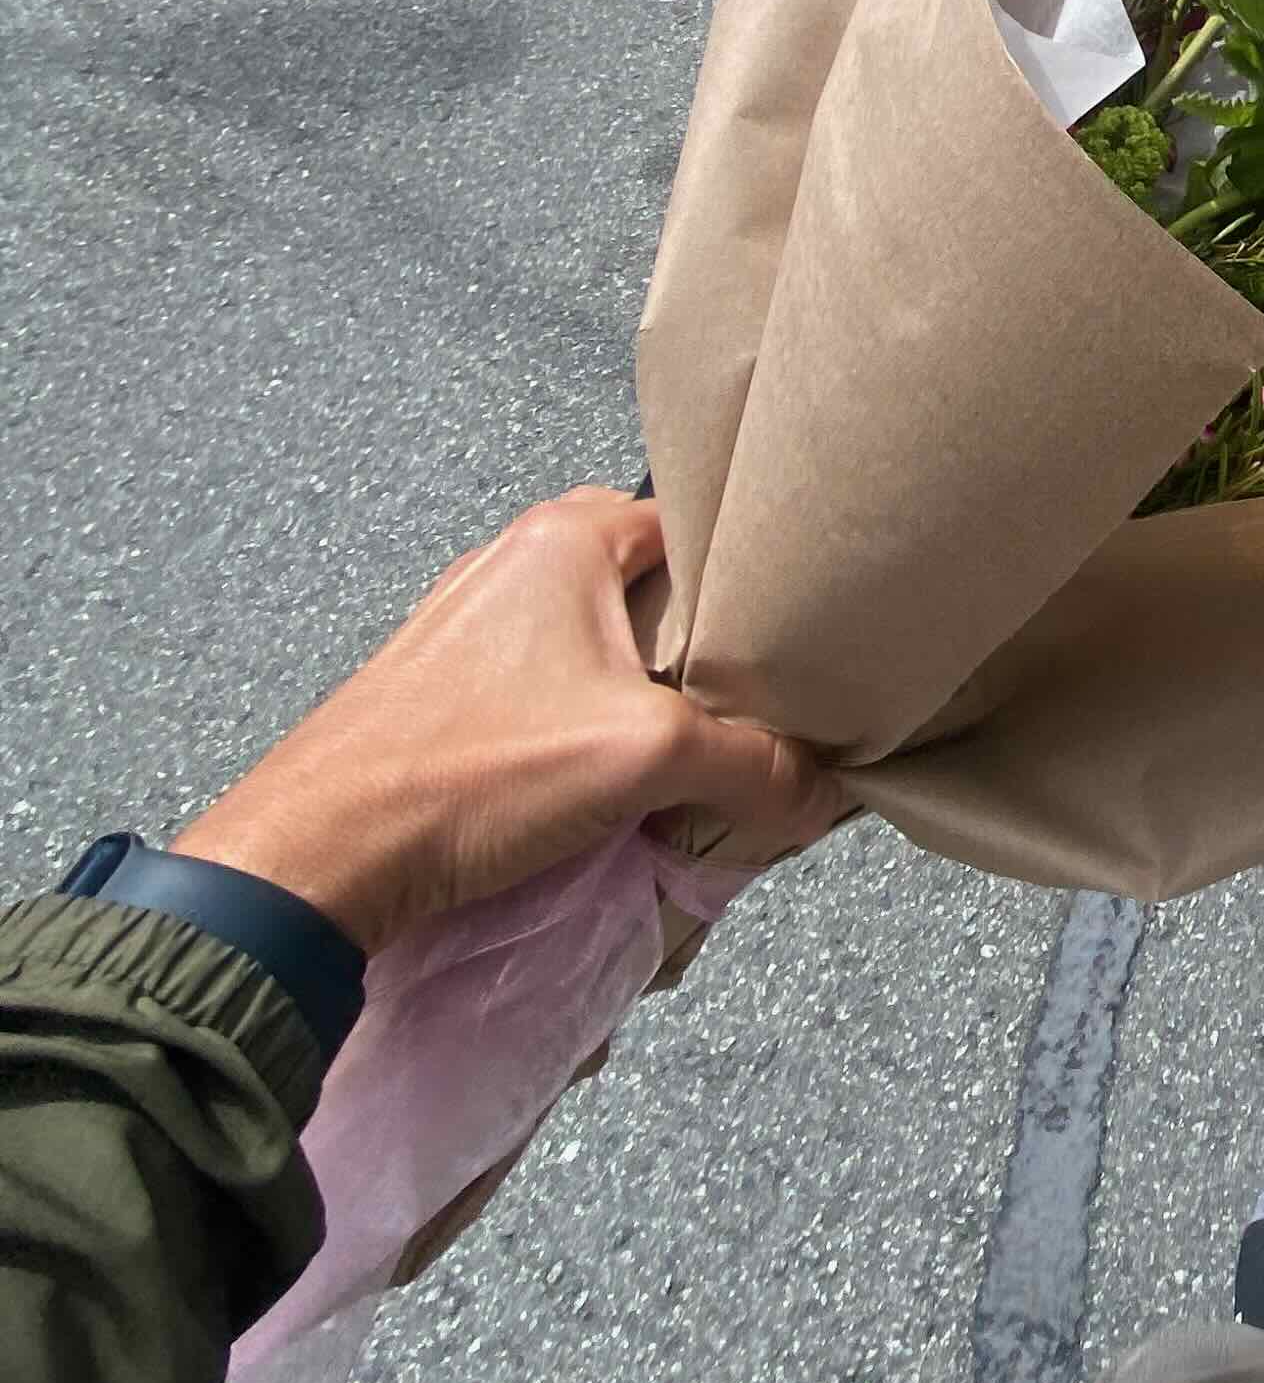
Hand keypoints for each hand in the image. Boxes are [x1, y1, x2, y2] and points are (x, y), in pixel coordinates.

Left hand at [178, 489, 848, 953]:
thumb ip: (758, 764)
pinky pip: (547, 702)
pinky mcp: (440, 699)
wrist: (318, 857)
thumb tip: (827, 790)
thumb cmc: (478, 769)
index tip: (803, 640)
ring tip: (692, 766)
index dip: (754, 580)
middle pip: (651, 596)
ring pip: (598, 656)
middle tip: (758, 715)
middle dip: (705, 659)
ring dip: (645, 709)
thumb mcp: (650, 757)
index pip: (696, 525)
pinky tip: (611, 796)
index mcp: (565, 536)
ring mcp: (468, 631)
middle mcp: (514, 563)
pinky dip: (588, 740)